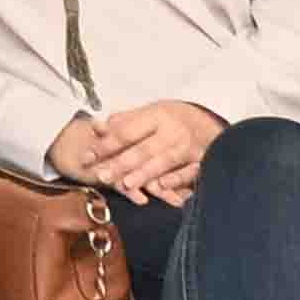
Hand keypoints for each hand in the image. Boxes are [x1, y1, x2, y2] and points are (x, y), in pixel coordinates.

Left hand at [54, 100, 217, 205]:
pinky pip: (189, 171)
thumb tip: (97, 127)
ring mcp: (188, 147)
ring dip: (144, 173)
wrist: (211, 123)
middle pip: (143, 149)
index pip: (127, 132)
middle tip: (101, 174)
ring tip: (126, 183)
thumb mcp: (151, 112)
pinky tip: (161, 186)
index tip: (88, 156)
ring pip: (163, 161)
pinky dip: (176, 179)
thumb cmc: (174, 119)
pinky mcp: (203, 161)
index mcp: (157, 115)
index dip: (106, 145)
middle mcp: (173, 130)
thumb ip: (125, 122)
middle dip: (121, 163)